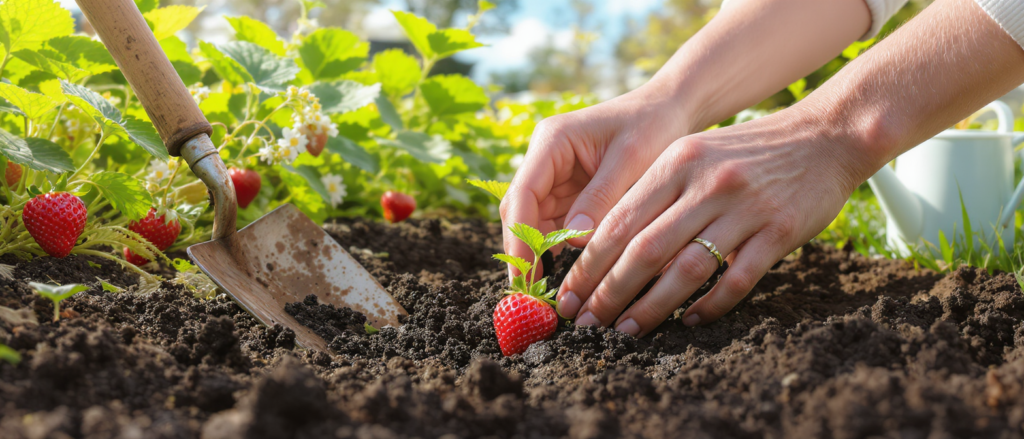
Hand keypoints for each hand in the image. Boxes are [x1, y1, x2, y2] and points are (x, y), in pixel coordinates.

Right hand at [499, 84, 694, 278]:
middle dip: (523, 249)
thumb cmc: (652, 126)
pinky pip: (554, 224)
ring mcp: (554, 175)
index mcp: (552, 141)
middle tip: (529, 293)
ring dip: (537, 253)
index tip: (526, 273)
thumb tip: (572, 241)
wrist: (669, 110)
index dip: (519, 236)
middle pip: (520, 211)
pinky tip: (564, 274)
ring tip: (544, 291)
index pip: (523, 194)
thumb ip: (601, 199)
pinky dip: (556, 247)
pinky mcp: (569, 191)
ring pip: (533, 221)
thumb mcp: (630, 161)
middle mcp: (545, 158)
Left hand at [556, 105, 873, 335]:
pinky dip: (711, 304)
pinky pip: (737, 278)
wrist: (824, 135)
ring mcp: (744, 207)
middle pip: (645, 249)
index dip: (588, 263)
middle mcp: (705, 183)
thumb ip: (654, 192)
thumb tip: (605, 245)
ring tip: (626, 332)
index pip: (619, 220)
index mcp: (676, 162)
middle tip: (586, 322)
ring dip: (651, 307)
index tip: (568, 293)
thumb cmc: (746, 153)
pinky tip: (691, 321)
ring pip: (686, 269)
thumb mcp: (693, 154)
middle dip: (608, 292)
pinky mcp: (779, 230)